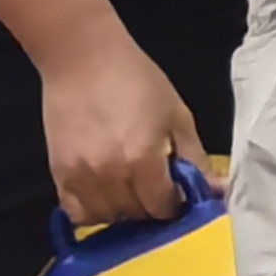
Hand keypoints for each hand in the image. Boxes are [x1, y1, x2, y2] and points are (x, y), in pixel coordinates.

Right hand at [43, 39, 204, 231]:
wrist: (83, 58)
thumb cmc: (137, 80)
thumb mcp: (177, 115)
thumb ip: (196, 158)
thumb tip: (216, 191)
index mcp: (143, 159)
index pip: (164, 207)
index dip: (175, 202)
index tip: (178, 191)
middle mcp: (110, 174)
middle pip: (137, 215)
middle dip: (152, 206)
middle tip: (156, 187)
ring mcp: (81, 176)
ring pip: (107, 218)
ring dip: (124, 211)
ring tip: (131, 189)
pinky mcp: (58, 172)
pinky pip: (76, 212)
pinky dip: (93, 210)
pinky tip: (105, 194)